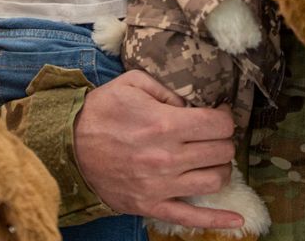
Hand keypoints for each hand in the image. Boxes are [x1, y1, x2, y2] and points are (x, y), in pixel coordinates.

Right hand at [73, 70, 241, 229]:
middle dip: (222, 140)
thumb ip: (166, 89)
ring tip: (209, 160)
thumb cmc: (100, 112)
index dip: (223, 118)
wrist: (67, 146)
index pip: (219, 125)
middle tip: (211, 136)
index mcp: (165, 125)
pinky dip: (218, 220)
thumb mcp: (131, 83)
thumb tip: (191, 105)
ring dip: (219, 168)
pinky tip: (237, 219)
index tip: (216, 115)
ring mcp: (161, 185)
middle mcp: (168, 157)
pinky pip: (192, 217)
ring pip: (215, 180)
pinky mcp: (152, 205)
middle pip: (222, 152)